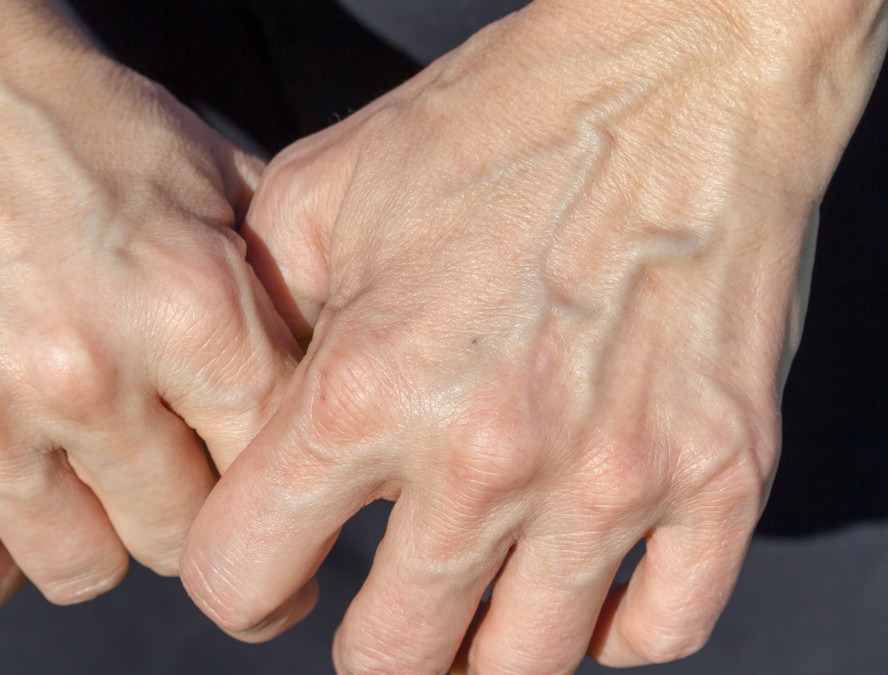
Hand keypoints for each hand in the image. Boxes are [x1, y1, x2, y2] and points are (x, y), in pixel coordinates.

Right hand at [0, 0, 298, 619]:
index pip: (277, 470)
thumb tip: (342, 381)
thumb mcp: (205, 170)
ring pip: (79, 571)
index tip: (285, 528)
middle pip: (185, 538)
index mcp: (191, 305)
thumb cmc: (61, 113)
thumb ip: (279, 284)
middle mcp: (85, 370)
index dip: (286, 499)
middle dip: (189, 516)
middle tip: (174, 482)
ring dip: (91, 535)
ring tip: (80, 476)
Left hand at [182, 0, 886, 671]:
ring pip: (522, 668)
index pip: (245, 574)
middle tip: (378, 595)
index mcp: (362, 387)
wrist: (679, 72)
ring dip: (480, 650)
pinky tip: (581, 582)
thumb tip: (239, 416)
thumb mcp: (319, 195)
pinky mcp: (722, 475)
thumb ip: (257, 322)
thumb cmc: (497, 122)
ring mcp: (613, 475)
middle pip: (388, 660)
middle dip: (365, 642)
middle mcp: (484, 453)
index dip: (242, 581)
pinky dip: (610, 631)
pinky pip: (661, 629)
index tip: (276, 564)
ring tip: (473, 600)